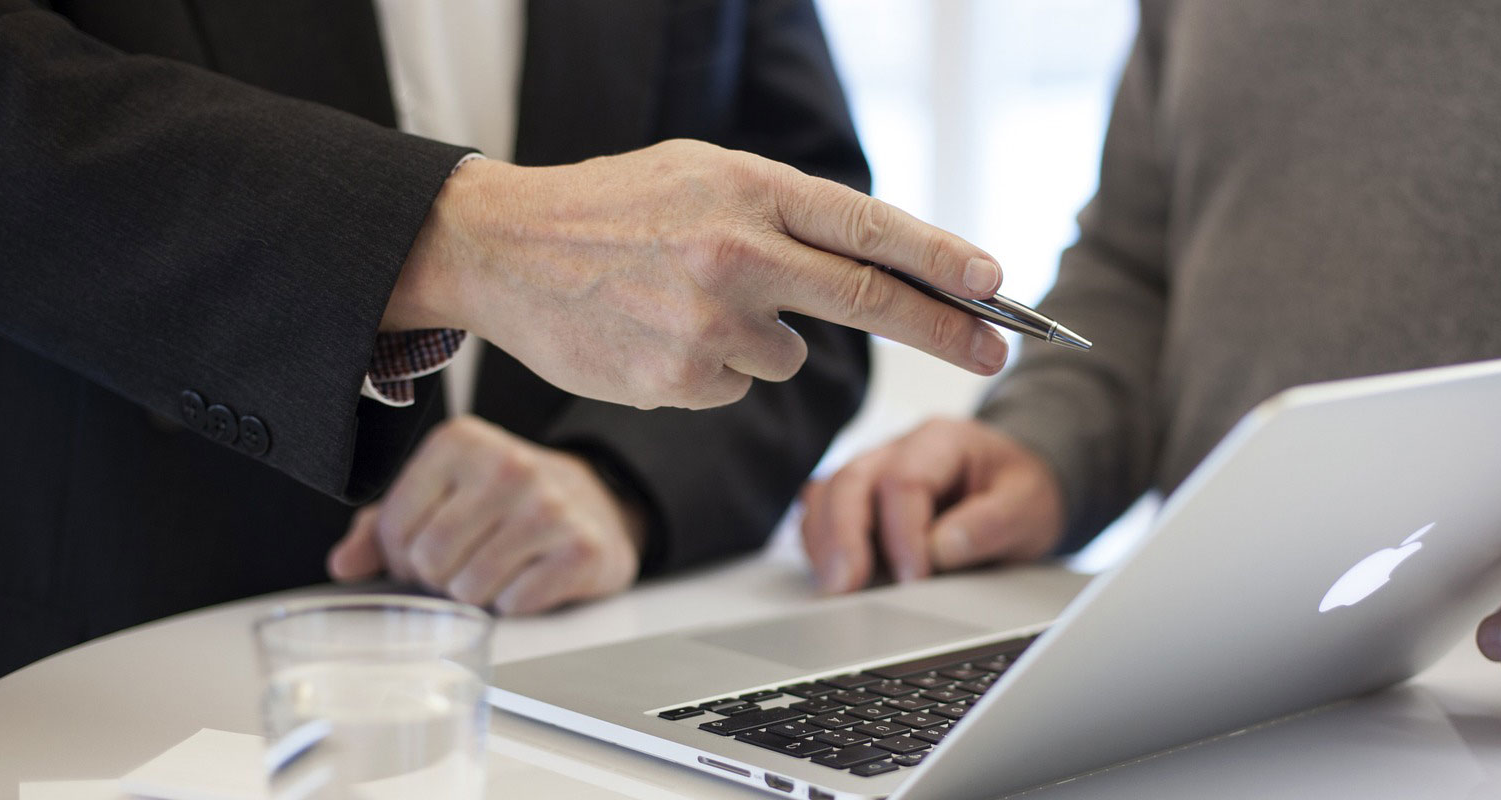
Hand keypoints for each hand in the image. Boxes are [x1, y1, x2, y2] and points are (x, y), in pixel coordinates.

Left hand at [326, 416, 645, 613]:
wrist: (595, 503)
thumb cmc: (503, 502)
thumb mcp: (440, 495)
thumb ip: (382, 527)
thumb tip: (343, 565)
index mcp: (460, 442)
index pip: (394, 528)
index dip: (402, 555)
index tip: (427, 547)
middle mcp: (507, 465)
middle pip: (430, 561)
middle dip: (439, 578)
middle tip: (463, 563)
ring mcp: (549, 507)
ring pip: (470, 588)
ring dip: (476, 594)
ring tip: (497, 567)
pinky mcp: (582, 548)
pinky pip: (516, 603)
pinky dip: (516, 603)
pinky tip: (530, 575)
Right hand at [382, 140, 1010, 410]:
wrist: (502, 248)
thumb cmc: (612, 208)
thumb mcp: (702, 175)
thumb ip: (784, 213)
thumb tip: (875, 262)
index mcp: (748, 188)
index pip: (870, 229)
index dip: (943, 261)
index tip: (996, 284)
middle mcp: (737, 253)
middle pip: (870, 300)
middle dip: (946, 329)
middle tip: (997, 348)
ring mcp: (708, 323)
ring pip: (789, 354)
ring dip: (763, 338)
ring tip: (686, 302)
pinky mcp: (679, 379)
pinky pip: (736, 384)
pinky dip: (713, 368)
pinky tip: (659, 332)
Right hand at [800, 418, 1063, 592]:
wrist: (1016, 488)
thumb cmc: (1020, 493)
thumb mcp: (1029, 505)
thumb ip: (991, 523)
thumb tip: (941, 549)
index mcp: (942, 440)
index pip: (904, 480)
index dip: (903, 534)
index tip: (914, 579)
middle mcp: (897, 450)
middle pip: (850, 481)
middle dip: (843, 537)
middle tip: (845, 587)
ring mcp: (872, 473)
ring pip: (826, 496)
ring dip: (824, 543)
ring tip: (833, 588)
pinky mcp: (859, 502)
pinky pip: (821, 515)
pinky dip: (820, 545)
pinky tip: (832, 577)